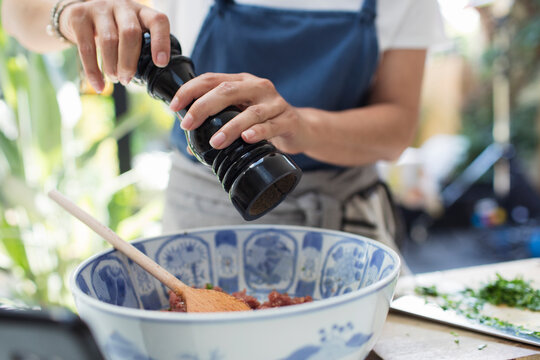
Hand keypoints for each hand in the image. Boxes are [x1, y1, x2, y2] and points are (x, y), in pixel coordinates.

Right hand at [58, 0, 169, 91]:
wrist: (79, 15)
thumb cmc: (114, 30)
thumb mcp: (131, 33)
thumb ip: (142, 48)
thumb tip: (150, 78)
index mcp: (141, 12)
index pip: (158, 21)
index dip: (161, 42)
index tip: (160, 64)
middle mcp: (122, 6)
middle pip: (130, 33)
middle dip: (129, 62)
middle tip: (127, 79)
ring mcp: (100, 8)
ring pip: (109, 40)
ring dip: (112, 66)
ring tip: (115, 79)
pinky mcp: (79, 16)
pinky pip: (86, 48)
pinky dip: (93, 71)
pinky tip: (99, 85)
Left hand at [169, 72, 309, 154]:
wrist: (300, 128)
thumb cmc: (264, 121)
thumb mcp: (240, 116)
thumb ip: (218, 122)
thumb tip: (190, 144)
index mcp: (242, 82)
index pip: (211, 79)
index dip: (190, 90)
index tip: (174, 106)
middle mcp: (258, 87)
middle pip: (227, 90)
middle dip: (203, 106)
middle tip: (188, 125)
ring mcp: (274, 102)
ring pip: (250, 112)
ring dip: (230, 127)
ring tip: (215, 142)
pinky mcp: (288, 119)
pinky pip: (272, 125)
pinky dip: (259, 132)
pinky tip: (247, 138)